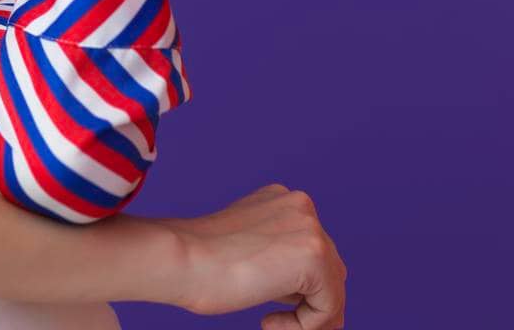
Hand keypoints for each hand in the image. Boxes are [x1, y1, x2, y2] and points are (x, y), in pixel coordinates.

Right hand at [158, 182, 347, 326]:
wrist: (182, 258)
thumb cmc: (200, 259)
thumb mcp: (247, 246)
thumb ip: (277, 253)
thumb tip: (305, 289)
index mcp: (281, 199)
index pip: (311, 249)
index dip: (299, 288)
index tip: (271, 309)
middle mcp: (300, 205)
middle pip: (330, 268)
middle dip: (311, 303)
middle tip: (278, 323)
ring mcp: (310, 228)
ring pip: (333, 289)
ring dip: (309, 317)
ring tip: (272, 325)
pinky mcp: (314, 256)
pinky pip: (329, 307)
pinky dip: (306, 326)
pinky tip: (269, 322)